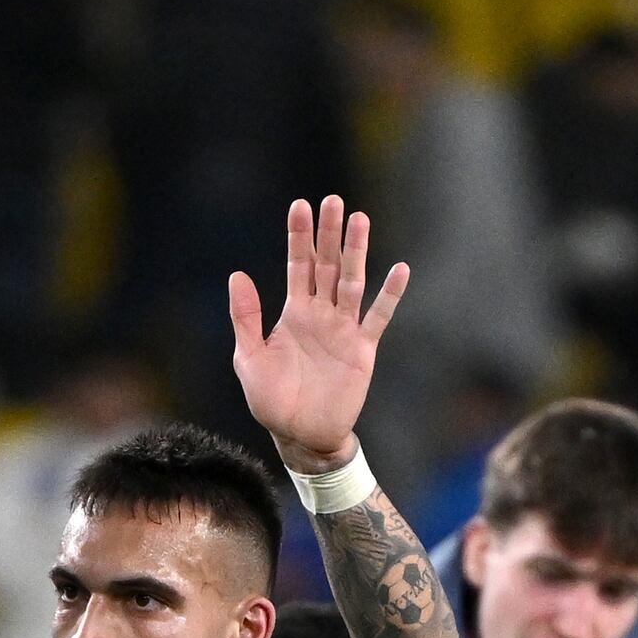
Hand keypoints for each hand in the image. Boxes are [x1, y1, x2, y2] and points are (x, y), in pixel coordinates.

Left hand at [227, 194, 411, 472]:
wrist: (301, 436)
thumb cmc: (271, 400)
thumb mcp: (249, 358)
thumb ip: (246, 318)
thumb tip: (237, 275)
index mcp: (293, 313)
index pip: (297, 265)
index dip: (298, 236)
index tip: (299, 205)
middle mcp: (320, 314)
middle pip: (327, 265)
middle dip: (329, 234)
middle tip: (333, 201)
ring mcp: (343, 329)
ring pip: (352, 282)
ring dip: (357, 252)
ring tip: (361, 220)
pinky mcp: (362, 350)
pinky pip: (378, 317)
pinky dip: (389, 295)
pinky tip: (399, 269)